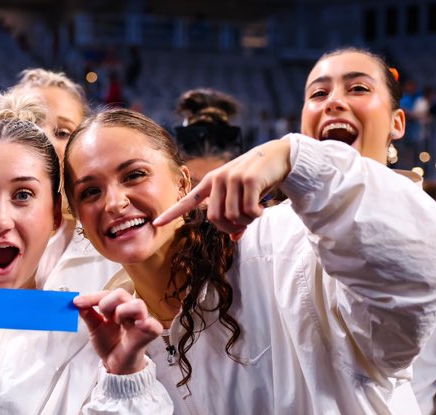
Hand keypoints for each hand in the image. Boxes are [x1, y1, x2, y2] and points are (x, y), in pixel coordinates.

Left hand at [74, 289, 161, 374]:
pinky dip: (147, 323)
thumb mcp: (95, 328)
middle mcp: (129, 312)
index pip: (106, 294)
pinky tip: (139, 325)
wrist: (116, 365)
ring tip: (118, 323)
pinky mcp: (148, 335)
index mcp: (117, 308)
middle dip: (107, 303)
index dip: (92, 297)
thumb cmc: (110, 344)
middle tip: (103, 316)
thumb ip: (88, 315)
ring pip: (138, 304)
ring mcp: (140, 322)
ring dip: (123, 311)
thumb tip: (77, 303)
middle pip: (122, 294)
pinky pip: (154, 326)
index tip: (77, 302)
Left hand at [153, 138, 291, 238]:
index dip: (172, 213)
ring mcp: (232, 178)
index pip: (187, 201)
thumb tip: (235, 238)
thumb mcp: (242, 195)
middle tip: (244, 224)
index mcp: (211, 183)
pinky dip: (256, 215)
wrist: (279, 156)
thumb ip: (235, 215)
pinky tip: (261, 210)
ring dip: (245, 221)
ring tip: (255, 213)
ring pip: (231, 216)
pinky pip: (247, 210)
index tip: (156, 224)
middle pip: (215, 218)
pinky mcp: (248, 179)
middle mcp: (218, 179)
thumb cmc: (258, 178)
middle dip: (230, 227)